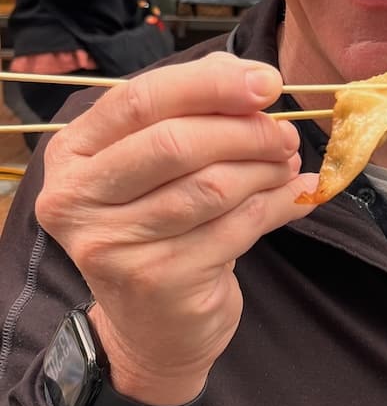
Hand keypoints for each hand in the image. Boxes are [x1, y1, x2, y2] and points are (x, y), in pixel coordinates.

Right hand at [35, 53, 318, 405]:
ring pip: (212, 185)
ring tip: (285, 164)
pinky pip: (236, 227)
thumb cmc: (158, 227)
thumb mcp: (160, 163)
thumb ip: (195, 108)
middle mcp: (78, 199)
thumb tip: (250, 75)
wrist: (153, 329)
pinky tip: (294, 195)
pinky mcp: (158, 282)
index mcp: (72, 155)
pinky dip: (276, 205)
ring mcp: (113, 246)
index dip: (209, 85)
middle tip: (284, 133)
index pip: (139, 100)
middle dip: (246, 130)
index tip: (266, 82)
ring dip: (265, 169)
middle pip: (176, 142)